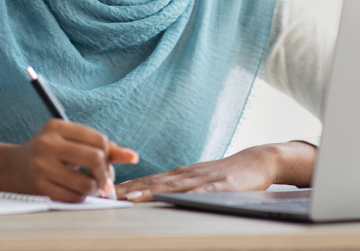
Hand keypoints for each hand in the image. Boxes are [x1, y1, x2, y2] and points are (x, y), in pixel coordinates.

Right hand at [1, 119, 137, 202]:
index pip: (98, 139)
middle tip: (102, 178)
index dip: (108, 153)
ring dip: (94, 188)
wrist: (9, 168)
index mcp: (56, 126)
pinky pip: (74, 197)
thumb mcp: (70, 141)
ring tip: (90, 185)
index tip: (104, 160)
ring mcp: (42, 166)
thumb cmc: (48, 152)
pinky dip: (81, 197)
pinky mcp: (39, 187)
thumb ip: (102, 147)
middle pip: (95, 159)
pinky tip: (75, 191)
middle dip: (104, 172)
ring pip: (87, 182)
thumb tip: (133, 157)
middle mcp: (47, 144)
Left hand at [115, 142, 314, 201]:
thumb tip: (152, 194)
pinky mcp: (220, 185)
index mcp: (180, 174)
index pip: (148, 180)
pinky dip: (184, 194)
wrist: (255, 161)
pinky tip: (172, 197)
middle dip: (129, 189)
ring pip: (171, 186)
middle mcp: (186, 174)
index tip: (104, 191)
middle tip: (106, 194)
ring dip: (148, 192)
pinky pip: (200, 191)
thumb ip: (177, 186)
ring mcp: (202, 178)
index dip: (126, 186)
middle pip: (153, 182)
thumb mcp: (197, 179)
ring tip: (128, 198)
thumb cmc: (225, 174)